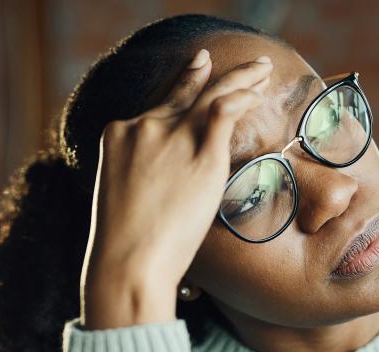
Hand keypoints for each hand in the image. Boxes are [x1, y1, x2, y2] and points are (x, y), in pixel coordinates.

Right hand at [80, 49, 272, 328]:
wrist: (128, 263)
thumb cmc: (124, 249)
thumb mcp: (120, 198)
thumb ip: (141, 177)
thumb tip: (161, 190)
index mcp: (118, 136)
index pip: (156, 108)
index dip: (180, 87)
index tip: (195, 75)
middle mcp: (143, 127)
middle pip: (184, 91)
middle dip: (207, 72)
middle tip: (226, 61)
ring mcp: (173, 136)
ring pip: (212, 91)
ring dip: (240, 77)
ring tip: (260, 69)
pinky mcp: (203, 153)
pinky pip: (227, 110)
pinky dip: (244, 97)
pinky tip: (258, 95)